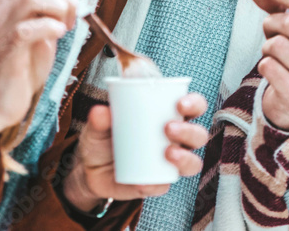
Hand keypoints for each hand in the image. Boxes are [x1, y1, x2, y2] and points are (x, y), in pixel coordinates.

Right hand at [0, 0, 80, 146]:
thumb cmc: (22, 67)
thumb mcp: (41, 32)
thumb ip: (51, 13)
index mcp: (11, 0)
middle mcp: (3, 9)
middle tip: (73, 19)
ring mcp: (2, 28)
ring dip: (59, 9)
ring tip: (65, 28)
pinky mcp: (6, 49)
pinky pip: (27, 29)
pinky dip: (50, 28)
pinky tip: (57, 36)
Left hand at [62, 93, 208, 212]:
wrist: (90, 169)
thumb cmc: (103, 138)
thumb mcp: (98, 126)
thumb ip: (99, 119)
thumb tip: (100, 111)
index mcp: (170, 116)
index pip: (194, 107)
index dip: (195, 104)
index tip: (180, 103)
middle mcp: (176, 140)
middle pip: (199, 135)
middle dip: (189, 131)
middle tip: (168, 128)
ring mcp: (169, 164)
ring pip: (193, 163)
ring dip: (185, 158)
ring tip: (168, 153)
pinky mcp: (157, 184)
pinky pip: (164, 186)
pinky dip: (156, 184)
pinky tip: (143, 182)